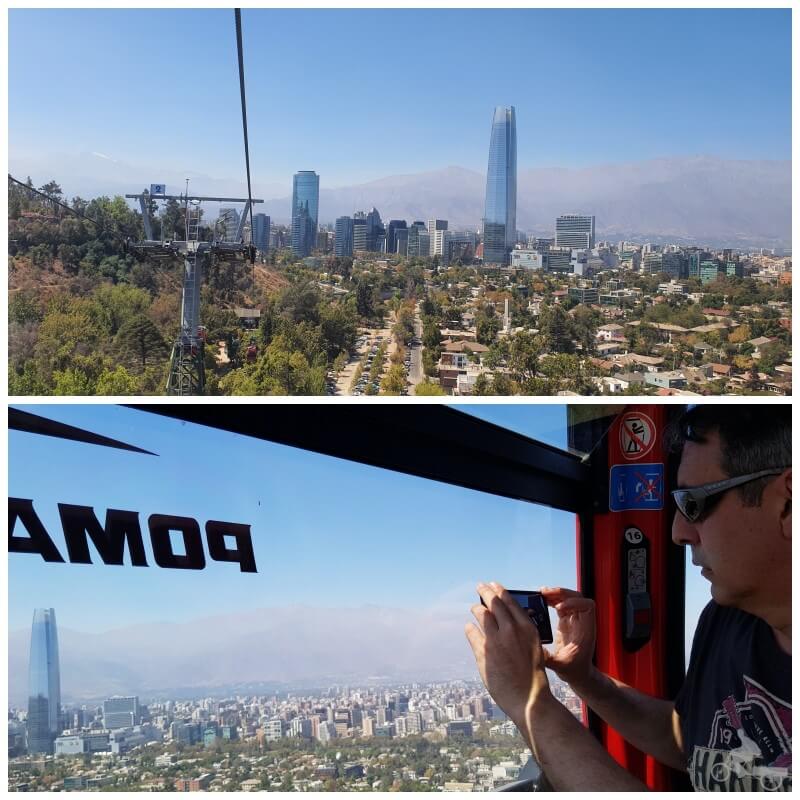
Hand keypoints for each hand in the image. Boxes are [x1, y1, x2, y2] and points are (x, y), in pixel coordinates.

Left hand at [465, 582, 550, 726]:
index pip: (509, 601)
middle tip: (480, 586)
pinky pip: (472, 632)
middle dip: (485, 591)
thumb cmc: (532, 675)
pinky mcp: (482, 652)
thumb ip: (522, 631)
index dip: (499, 590)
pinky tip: (469, 627)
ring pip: (481, 614)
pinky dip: (470, 628)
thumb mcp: (534, 647)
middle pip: (493, 602)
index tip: (493, 584)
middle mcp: (511, 629)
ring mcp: (496, 640)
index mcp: (527, 627)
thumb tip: (507, 618)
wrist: (529, 699)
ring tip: (474, 608)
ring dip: (476, 608)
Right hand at [539, 587, 595, 687]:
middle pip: (577, 597)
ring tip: (540, 593)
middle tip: (544, 593)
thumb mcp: (560, 667)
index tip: (559, 608)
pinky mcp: (567, 621)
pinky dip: (552, 599)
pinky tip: (541, 599)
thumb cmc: (574, 671)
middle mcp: (582, 622)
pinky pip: (562, 604)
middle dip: (561, 593)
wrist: (579, 674)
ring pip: (569, 598)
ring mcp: (575, 620)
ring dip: (555, 594)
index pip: (587, 606)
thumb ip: (548, 658)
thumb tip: (532, 649)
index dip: (574, 602)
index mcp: (586, 630)